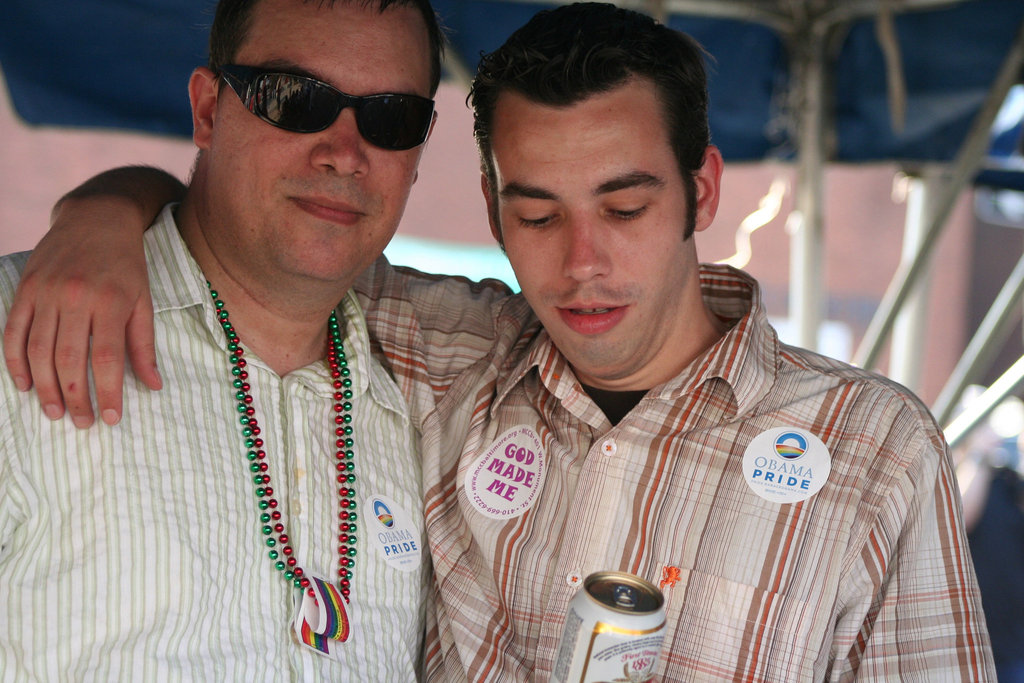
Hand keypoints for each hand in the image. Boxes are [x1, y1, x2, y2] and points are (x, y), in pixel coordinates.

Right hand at [3, 194, 161, 427]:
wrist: (97, 216)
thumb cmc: (127, 264)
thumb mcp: (144, 299)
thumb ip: (144, 344)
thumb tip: (153, 385)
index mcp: (112, 302)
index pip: (107, 357)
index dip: (108, 392)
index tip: (112, 419)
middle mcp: (76, 297)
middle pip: (70, 359)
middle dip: (75, 397)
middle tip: (81, 423)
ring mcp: (46, 292)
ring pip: (38, 350)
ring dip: (45, 387)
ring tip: (54, 413)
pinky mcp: (25, 288)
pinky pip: (13, 331)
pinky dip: (15, 361)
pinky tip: (25, 384)